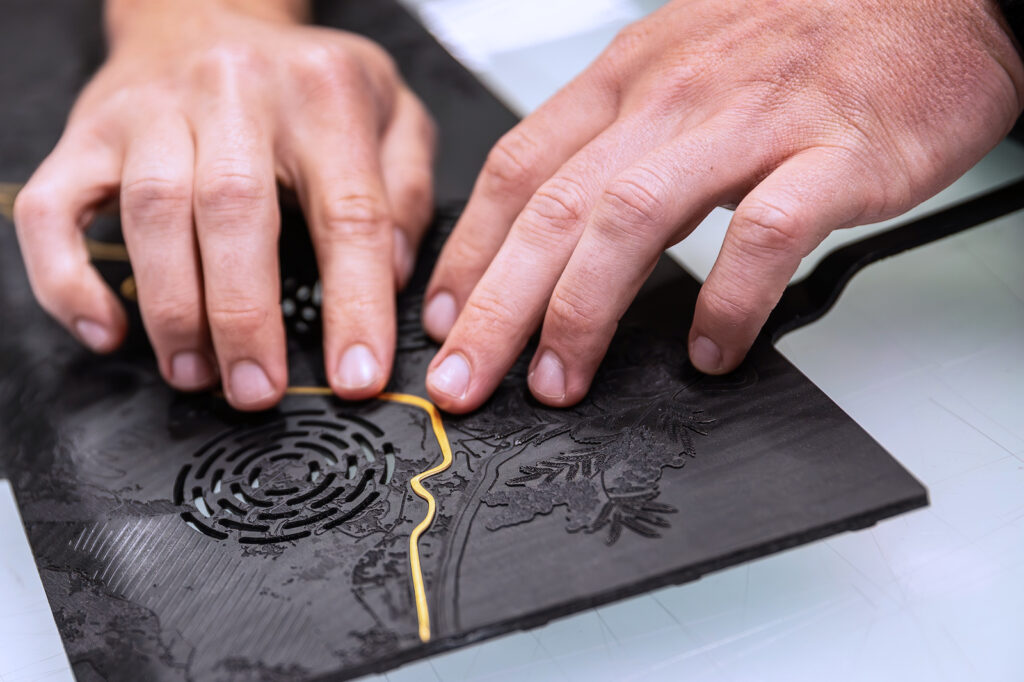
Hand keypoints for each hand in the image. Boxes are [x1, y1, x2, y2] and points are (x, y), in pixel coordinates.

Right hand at [14, 0, 434, 409]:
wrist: (207, 15)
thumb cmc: (304, 81)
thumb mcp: (390, 112)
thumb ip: (406, 189)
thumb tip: (389, 274)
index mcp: (323, 93)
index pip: (348, 212)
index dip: (355, 305)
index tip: (357, 376)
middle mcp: (234, 92)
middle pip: (235, 211)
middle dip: (245, 317)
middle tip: (258, 390)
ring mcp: (151, 111)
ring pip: (152, 214)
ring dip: (172, 311)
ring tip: (196, 374)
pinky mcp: (87, 133)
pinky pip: (54, 210)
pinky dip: (70, 281)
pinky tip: (106, 330)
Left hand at [422, 0, 1022, 412]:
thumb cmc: (807, 33)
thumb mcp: (683, 64)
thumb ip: (620, 138)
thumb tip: (558, 223)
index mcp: (631, 76)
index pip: (520, 167)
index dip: (470, 250)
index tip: (444, 318)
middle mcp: (675, 97)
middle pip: (554, 208)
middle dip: (495, 305)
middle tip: (464, 379)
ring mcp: (753, 123)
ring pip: (634, 219)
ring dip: (582, 312)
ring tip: (559, 383)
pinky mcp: (835, 153)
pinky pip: (765, 235)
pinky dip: (728, 302)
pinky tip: (711, 352)